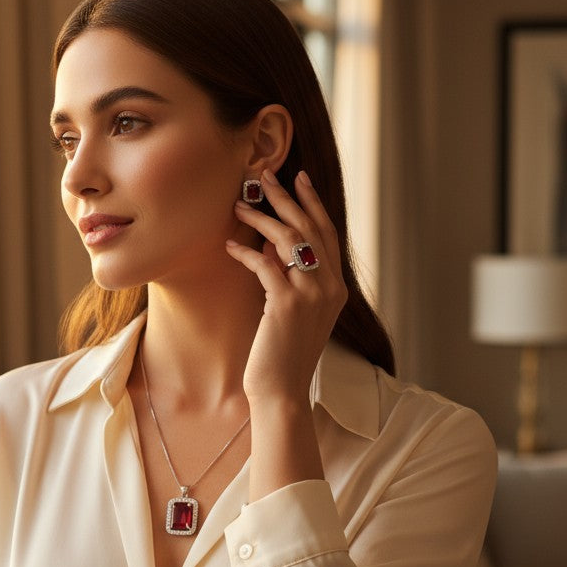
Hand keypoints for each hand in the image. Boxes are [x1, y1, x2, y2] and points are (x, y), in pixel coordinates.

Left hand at [227, 169, 347, 406]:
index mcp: (336, 289)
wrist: (282, 391)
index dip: (313, 204)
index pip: (327, 234)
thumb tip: (273, 250)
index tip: (299, 179)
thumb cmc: (283, 355)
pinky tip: (229, 245)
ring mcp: (311, 295)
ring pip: (288, 240)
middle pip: (309, 228)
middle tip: (265, 175)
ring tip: (239, 204)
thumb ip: (292, 282)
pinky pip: (265, 264)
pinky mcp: (286, 304)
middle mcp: (330, 288)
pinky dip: (246, 251)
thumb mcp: (295, 313)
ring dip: (261, 217)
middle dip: (286, 197)